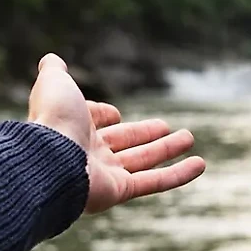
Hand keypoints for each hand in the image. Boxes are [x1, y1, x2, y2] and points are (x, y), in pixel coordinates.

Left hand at [28, 54, 205, 213]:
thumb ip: (55, 70)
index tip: (114, 115)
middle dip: (146, 134)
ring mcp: (105, 174)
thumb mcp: (55, 84)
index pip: (95, 122)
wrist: (50, 158)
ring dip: (168, 149)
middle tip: (166, 127)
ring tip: (190, 138)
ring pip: (143, 161)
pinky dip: (179, 175)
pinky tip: (200, 165)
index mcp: (73, 128)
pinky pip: (154, 183)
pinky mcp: (120, 191)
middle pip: (124, 143)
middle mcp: (88, 153)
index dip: (104, 116)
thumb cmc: (53, 120)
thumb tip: (52, 59)